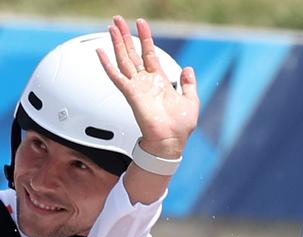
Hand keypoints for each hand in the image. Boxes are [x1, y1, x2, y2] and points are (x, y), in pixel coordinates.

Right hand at [97, 16, 198, 159]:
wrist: (171, 141)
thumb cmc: (180, 126)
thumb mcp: (191, 101)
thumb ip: (189, 84)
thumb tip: (189, 69)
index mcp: (160, 81)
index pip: (150, 54)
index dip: (146, 38)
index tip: (141, 23)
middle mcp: (146, 82)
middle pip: (133, 53)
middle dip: (126, 36)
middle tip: (118, 19)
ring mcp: (137, 87)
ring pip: (124, 60)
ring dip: (117, 43)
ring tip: (112, 27)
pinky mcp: (131, 94)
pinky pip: (117, 76)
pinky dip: (108, 64)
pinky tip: (101, 52)